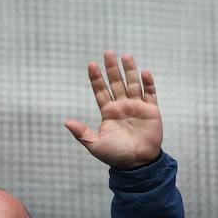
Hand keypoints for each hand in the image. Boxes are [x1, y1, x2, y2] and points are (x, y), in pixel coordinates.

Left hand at [64, 51, 162, 168]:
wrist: (138, 164)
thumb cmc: (116, 156)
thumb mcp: (95, 145)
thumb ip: (82, 132)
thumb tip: (66, 122)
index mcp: (108, 112)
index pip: (101, 91)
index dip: (96, 79)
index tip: (91, 65)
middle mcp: (122, 106)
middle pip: (116, 83)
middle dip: (112, 69)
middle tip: (108, 53)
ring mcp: (137, 107)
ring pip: (133, 84)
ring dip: (130, 70)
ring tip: (126, 56)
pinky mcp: (151, 111)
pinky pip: (150, 94)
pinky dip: (148, 83)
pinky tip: (144, 72)